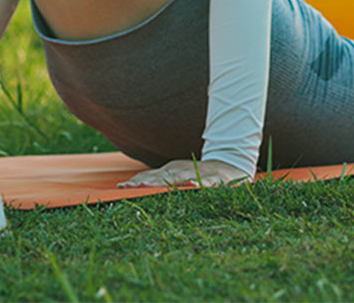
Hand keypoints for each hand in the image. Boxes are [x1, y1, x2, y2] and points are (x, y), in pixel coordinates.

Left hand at [119, 158, 251, 188]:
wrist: (231, 166)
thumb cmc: (198, 174)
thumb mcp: (175, 175)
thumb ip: (155, 180)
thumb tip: (125, 186)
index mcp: (173, 171)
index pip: (153, 176)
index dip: (138, 181)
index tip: (122, 187)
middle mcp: (184, 170)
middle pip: (163, 176)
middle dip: (148, 182)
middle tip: (132, 187)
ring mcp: (199, 174)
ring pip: (182, 178)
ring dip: (168, 182)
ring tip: (153, 187)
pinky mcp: (216, 179)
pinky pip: (208, 182)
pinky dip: (200, 184)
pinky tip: (193, 186)